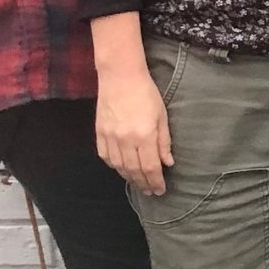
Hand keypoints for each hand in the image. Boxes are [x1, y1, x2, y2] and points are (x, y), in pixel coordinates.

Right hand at [96, 68, 173, 195]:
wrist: (120, 77)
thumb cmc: (146, 93)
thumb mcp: (162, 116)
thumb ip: (164, 142)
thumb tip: (168, 163)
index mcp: (144, 136)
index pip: (151, 167)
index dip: (156, 181)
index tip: (160, 190)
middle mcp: (126, 140)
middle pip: (134, 170)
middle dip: (143, 183)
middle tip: (150, 191)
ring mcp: (110, 137)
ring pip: (119, 166)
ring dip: (129, 177)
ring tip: (138, 183)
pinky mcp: (99, 132)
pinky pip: (106, 156)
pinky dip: (114, 166)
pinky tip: (121, 169)